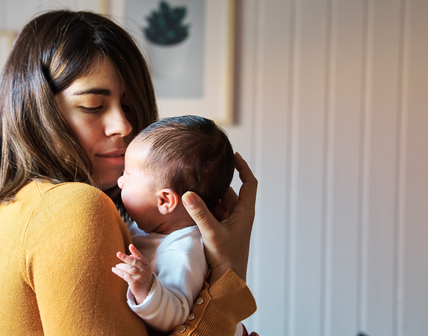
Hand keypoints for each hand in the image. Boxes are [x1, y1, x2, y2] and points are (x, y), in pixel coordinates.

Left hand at [111, 244, 152, 303]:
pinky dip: (119, 272)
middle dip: (125, 258)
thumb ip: (136, 261)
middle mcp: (144, 270)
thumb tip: (129, 255)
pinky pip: (125, 276)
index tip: (130, 245)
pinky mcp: (135, 283)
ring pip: (129, 269)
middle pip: (134, 262)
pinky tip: (114, 269)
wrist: (146, 289)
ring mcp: (140, 277)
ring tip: (116, 265)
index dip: (135, 251)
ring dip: (121, 266)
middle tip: (118, 254)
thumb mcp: (141, 267)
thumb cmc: (141, 275)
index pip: (140, 257)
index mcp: (146, 265)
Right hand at [182, 152, 256, 284]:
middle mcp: (237, 215)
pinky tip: (187, 202)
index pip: (249, 183)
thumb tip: (188, 193)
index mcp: (244, 212)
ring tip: (191, 182)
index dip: (243, 168)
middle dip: (216, 180)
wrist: (228, 281)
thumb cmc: (227, 258)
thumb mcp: (212, 233)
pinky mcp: (218, 230)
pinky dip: (201, 206)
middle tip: (200, 168)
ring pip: (217, 201)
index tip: (233, 155)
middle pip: (228, 190)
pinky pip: (210, 212)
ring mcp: (228, 222)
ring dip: (206, 194)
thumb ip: (200, 212)